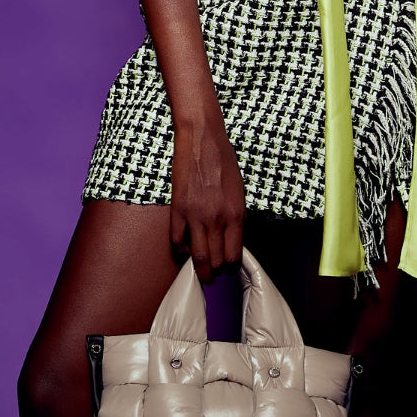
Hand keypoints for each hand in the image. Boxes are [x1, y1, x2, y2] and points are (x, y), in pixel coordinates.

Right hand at [168, 116, 244, 283]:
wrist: (202, 140)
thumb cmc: (224, 161)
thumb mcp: (239, 190)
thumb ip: (237, 215)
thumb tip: (232, 236)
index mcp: (236, 214)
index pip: (233, 253)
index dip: (231, 264)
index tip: (228, 266)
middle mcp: (217, 218)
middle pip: (215, 258)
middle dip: (215, 271)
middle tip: (213, 277)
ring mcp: (195, 215)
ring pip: (197, 255)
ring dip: (199, 268)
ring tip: (201, 274)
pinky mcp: (178, 209)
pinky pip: (177, 239)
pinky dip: (180, 249)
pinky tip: (184, 250)